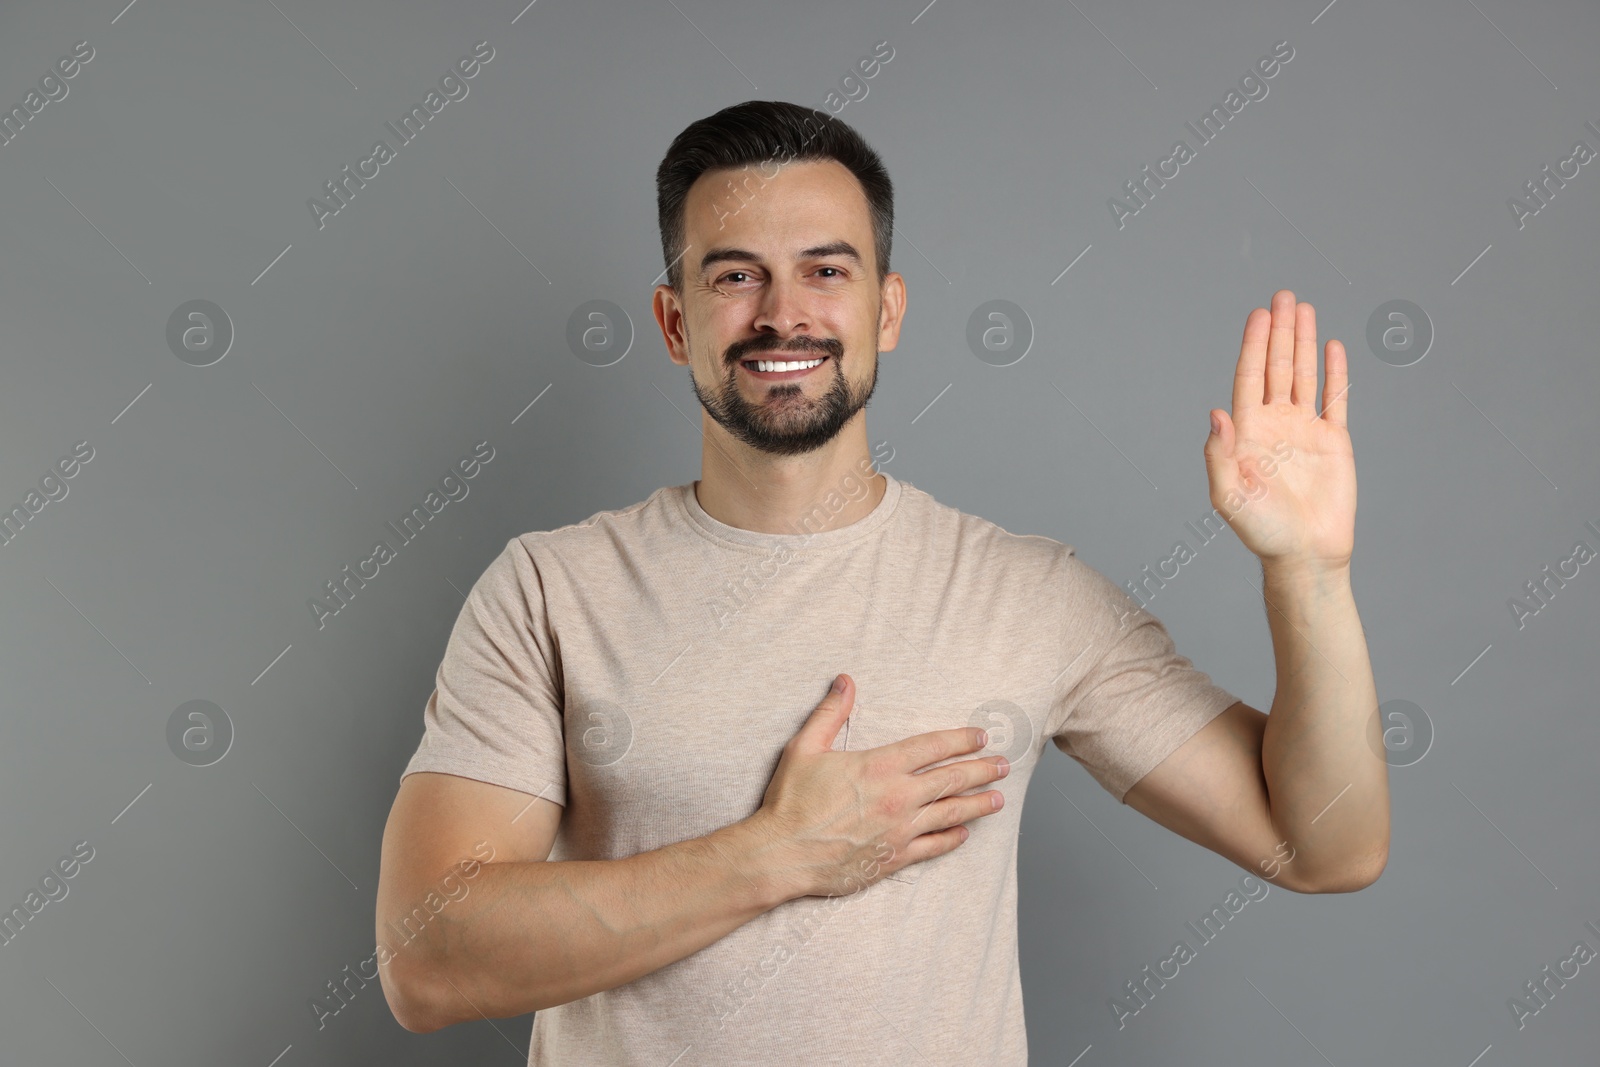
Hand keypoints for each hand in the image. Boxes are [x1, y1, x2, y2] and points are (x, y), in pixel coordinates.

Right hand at [750, 673, 1008, 899]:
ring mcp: (900, 829)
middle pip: (951, 779)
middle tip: (1003, 765)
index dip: (960, 739)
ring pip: (951, 813)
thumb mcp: (804, 747)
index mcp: (879, 766)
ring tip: (998, 798)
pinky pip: (934, 847)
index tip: (979, 736)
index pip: (932, 747)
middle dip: (982, 770)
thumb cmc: (791, 801)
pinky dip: (953, 838)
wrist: (783, 854)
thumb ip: (830, 713)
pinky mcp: (895, 857)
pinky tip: (964, 833)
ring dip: (978, 804)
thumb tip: (845, 680)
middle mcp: (898, 796)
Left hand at [1203, 289, 1354, 570]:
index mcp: (1247, 432)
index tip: (1258, 314)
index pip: (1249, 377)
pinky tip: (1331, 346)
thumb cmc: (1262, 531)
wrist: (1305, 555)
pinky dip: (1334, 372)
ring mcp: (1304, 431)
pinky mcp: (1333, 442)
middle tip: (1281, 296)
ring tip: (1302, 308)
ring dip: (1303, 342)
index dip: (1253, 345)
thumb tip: (1217, 412)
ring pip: (1303, 375)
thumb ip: (1219, 454)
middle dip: (1278, 332)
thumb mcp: (1228, 495)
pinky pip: (1334, 399)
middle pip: (1276, 367)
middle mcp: (1274, 425)